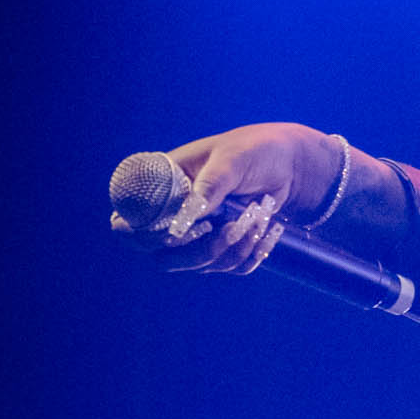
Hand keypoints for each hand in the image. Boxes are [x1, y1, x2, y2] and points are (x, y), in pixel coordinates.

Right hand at [110, 123, 341, 274]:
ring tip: (256, 216)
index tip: (185, 230)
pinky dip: (253, 251)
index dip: (146, 237)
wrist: (292, 163)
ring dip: (233, 247)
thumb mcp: (231, 160)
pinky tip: (268, 227)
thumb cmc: (254, 150)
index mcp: (162, 190)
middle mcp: (175, 216)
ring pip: (201, 266)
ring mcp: (201, 235)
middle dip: (200, 251)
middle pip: (164, 258)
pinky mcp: (228, 247)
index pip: (128, 226)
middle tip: (230, 228)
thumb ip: (208, 186)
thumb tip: (183, 221)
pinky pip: (233, 267)